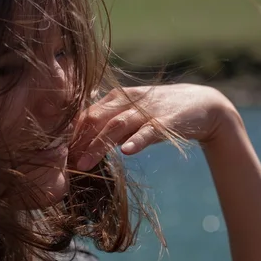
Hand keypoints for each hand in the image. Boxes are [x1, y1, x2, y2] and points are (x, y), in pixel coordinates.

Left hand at [72, 84, 238, 171]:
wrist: (203, 104)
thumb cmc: (161, 111)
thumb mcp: (132, 114)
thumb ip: (110, 123)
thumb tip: (81, 141)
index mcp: (117, 98)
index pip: (87, 113)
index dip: (71, 132)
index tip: (57, 152)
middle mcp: (129, 101)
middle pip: (97, 119)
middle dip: (79, 141)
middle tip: (63, 162)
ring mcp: (148, 110)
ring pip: (118, 125)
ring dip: (99, 145)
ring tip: (84, 163)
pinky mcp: (168, 121)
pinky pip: (150, 131)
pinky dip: (138, 140)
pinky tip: (126, 151)